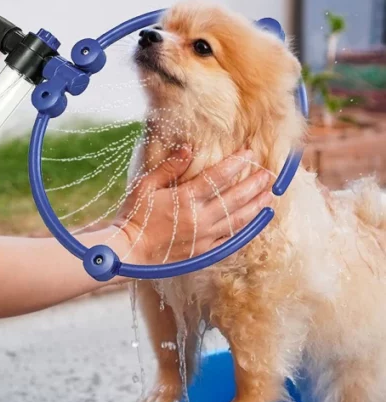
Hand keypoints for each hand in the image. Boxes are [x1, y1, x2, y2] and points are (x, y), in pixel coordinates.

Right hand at [113, 148, 272, 263]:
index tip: (250, 153)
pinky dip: (245, 231)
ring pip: (238, 220)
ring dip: (256, 207)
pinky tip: (254, 224)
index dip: (236, 164)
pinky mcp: (203, 251)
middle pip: (235, 199)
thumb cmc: (135, 216)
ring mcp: (204, 236)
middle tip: (269, 175)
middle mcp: (200, 218)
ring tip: (270, 197)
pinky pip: (230, 240)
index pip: (218, 177)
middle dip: (254, 185)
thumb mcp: (145, 186)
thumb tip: (187, 149)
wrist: (131, 250)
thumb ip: (168, 168)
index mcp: (186, 198)